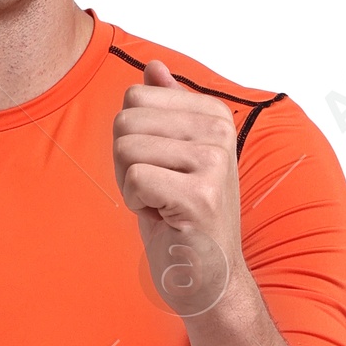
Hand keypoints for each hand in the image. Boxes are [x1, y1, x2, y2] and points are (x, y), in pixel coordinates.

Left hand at [112, 60, 245, 318]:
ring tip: (161, 205)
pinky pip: (134, 178)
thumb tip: (153, 66)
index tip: (158, 170)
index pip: (135, 97)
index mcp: (214, 114)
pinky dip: (136, 204)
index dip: (130, 139)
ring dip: (130, 185)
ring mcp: (214, 161)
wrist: (208, 279)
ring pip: (126, 147)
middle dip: (125, 161)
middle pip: (126, 119)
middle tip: (156, 192)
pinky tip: (163, 219)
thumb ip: (166, 109)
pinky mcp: (200, 194)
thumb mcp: (173, 157)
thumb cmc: (184, 220)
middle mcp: (219, 130)